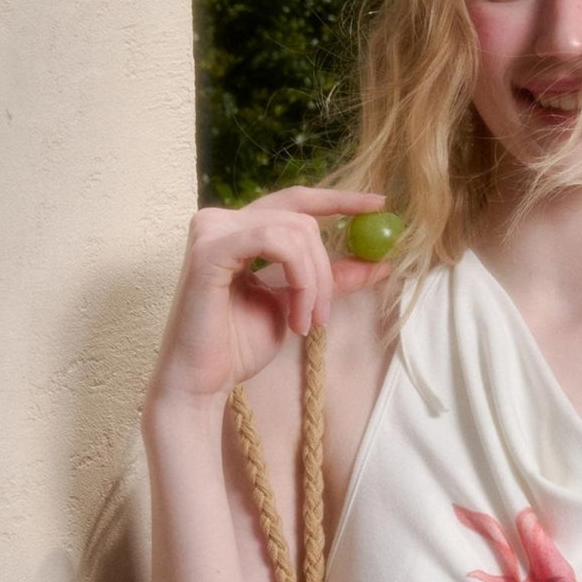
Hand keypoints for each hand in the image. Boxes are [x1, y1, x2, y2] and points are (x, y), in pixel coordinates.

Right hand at [143, 185, 396, 412]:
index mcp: (240, 230)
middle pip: (302, 218)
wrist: (202, 381)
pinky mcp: (210, 250)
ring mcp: (212, 230)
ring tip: (306, 324)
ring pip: (296, 231)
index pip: (295, 201)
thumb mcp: (296, 306)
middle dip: (327, 268)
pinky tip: (294, 319)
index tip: (379, 204)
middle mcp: (222, 220)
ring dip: (314, 283)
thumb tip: (377, 262)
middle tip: (325, 316)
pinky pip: (276, 243)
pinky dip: (300, 281)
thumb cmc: (238, 347)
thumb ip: (328, 281)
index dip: (338, 200)